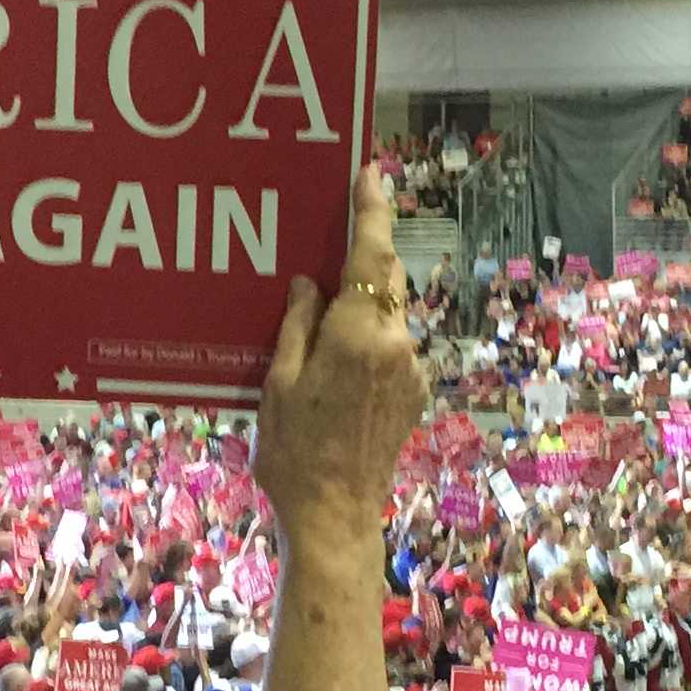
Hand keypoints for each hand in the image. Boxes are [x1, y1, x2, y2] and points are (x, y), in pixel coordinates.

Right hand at [256, 163, 422, 548]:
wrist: (335, 518)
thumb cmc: (295, 454)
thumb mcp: (279, 383)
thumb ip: (298, 324)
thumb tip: (308, 284)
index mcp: (360, 336)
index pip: (372, 255)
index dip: (372, 210)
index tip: (371, 173)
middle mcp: (397, 346)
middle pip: (386, 281)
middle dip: (365, 255)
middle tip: (335, 234)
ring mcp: (410, 371)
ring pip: (389, 315)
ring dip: (363, 302)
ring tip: (322, 304)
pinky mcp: (412, 394)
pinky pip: (390, 346)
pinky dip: (367, 336)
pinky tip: (336, 353)